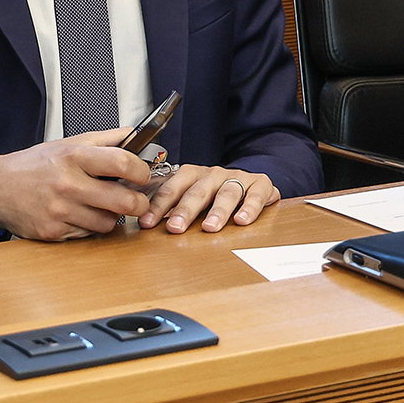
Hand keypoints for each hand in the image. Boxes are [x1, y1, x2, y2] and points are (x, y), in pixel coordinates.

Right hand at [0, 128, 150, 240]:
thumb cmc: (32, 166)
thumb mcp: (66, 143)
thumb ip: (103, 140)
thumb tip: (134, 134)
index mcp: (73, 157)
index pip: (122, 163)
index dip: (141, 171)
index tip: (143, 175)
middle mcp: (67, 183)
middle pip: (123, 201)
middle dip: (138, 203)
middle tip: (137, 200)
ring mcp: (60, 210)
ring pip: (107, 223)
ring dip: (111, 217)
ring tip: (103, 207)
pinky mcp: (53, 231)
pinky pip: (87, 234)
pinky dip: (89, 227)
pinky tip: (81, 215)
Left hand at [139, 165, 278, 232]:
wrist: (252, 182)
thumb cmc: (215, 193)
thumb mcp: (191, 197)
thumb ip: (171, 208)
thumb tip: (142, 224)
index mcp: (192, 175)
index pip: (171, 188)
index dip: (158, 206)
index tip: (146, 223)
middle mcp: (213, 174)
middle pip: (197, 191)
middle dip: (185, 210)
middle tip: (175, 228)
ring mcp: (237, 179)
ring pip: (226, 193)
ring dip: (217, 211)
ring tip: (210, 227)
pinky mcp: (260, 185)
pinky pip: (256, 195)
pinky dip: (249, 207)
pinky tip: (242, 221)